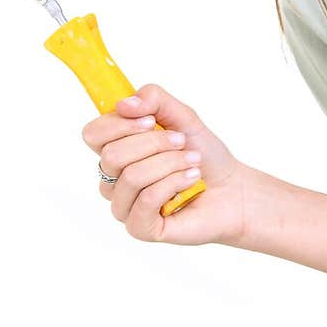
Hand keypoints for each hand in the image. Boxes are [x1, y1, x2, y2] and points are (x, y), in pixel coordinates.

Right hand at [81, 82, 249, 245]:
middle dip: (154, 144)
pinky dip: (174, 183)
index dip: (120, 124)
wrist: (233, 188)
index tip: (151, 121)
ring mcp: (125, 206)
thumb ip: (153, 99)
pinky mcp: (140, 228)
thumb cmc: (205, 154)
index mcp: (117, 150)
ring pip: (131, 177)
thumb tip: (123, 104)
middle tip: (182, 142)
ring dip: (170, 163)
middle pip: (111, 155)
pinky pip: (146, 200)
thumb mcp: (182, 116)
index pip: (93, 134)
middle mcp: (114, 180)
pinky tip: (191, 180)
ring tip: (192, 162)